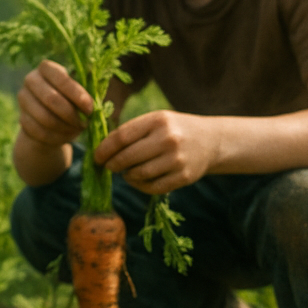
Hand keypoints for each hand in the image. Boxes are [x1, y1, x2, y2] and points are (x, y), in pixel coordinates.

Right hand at [17, 60, 93, 149]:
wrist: (50, 117)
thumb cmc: (70, 100)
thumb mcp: (77, 93)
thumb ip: (84, 94)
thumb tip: (92, 104)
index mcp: (46, 68)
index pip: (61, 78)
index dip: (76, 94)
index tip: (89, 108)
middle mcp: (31, 80)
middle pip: (51, 99)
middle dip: (70, 114)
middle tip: (84, 122)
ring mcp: (23, 99)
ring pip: (44, 117)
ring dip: (64, 127)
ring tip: (76, 129)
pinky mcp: (21, 118)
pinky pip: (39, 132)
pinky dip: (56, 137)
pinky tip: (66, 136)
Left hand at [94, 109, 215, 193]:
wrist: (211, 140)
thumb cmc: (174, 130)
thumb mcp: (156, 120)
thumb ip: (132, 131)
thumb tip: (101, 149)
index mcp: (158, 121)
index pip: (122, 137)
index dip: (104, 149)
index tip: (96, 157)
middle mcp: (168, 139)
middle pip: (128, 157)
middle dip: (112, 164)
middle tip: (108, 166)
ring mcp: (177, 159)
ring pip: (139, 174)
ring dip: (127, 175)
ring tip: (126, 172)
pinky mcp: (184, 177)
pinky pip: (153, 187)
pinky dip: (140, 186)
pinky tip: (138, 179)